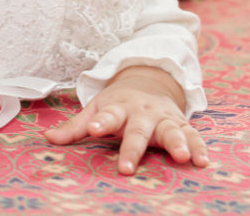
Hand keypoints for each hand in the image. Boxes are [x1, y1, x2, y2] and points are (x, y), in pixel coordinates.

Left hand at [44, 65, 208, 174]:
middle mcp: (142, 112)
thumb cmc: (118, 103)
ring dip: (177, 143)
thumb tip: (46, 139)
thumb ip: (74, 127)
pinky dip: (199, 147)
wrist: (149, 83)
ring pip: (171, 131)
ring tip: (182, 158)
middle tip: (126, 167)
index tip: (94, 129)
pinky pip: (193, 135)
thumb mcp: (95, 108)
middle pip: (138, 130)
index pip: (108, 115)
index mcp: (119, 107)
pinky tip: (203, 161)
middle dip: (133, 148)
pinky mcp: (181, 125)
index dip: (101, 121)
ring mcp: (164, 118)